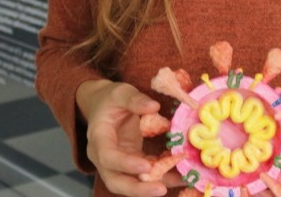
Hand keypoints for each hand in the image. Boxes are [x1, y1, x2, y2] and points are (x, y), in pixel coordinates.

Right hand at [76, 79, 181, 196]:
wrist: (104, 107)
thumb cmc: (111, 100)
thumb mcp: (121, 92)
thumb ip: (135, 100)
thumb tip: (154, 107)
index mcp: (99, 139)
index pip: (108, 157)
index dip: (126, 164)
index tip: (146, 166)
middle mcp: (105, 157)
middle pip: (116, 181)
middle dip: (138, 189)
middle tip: (161, 189)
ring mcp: (118, 164)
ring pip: (131, 183)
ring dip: (154, 186)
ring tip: (180, 181)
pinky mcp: (132, 164)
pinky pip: (146, 176)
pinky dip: (163, 177)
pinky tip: (182, 176)